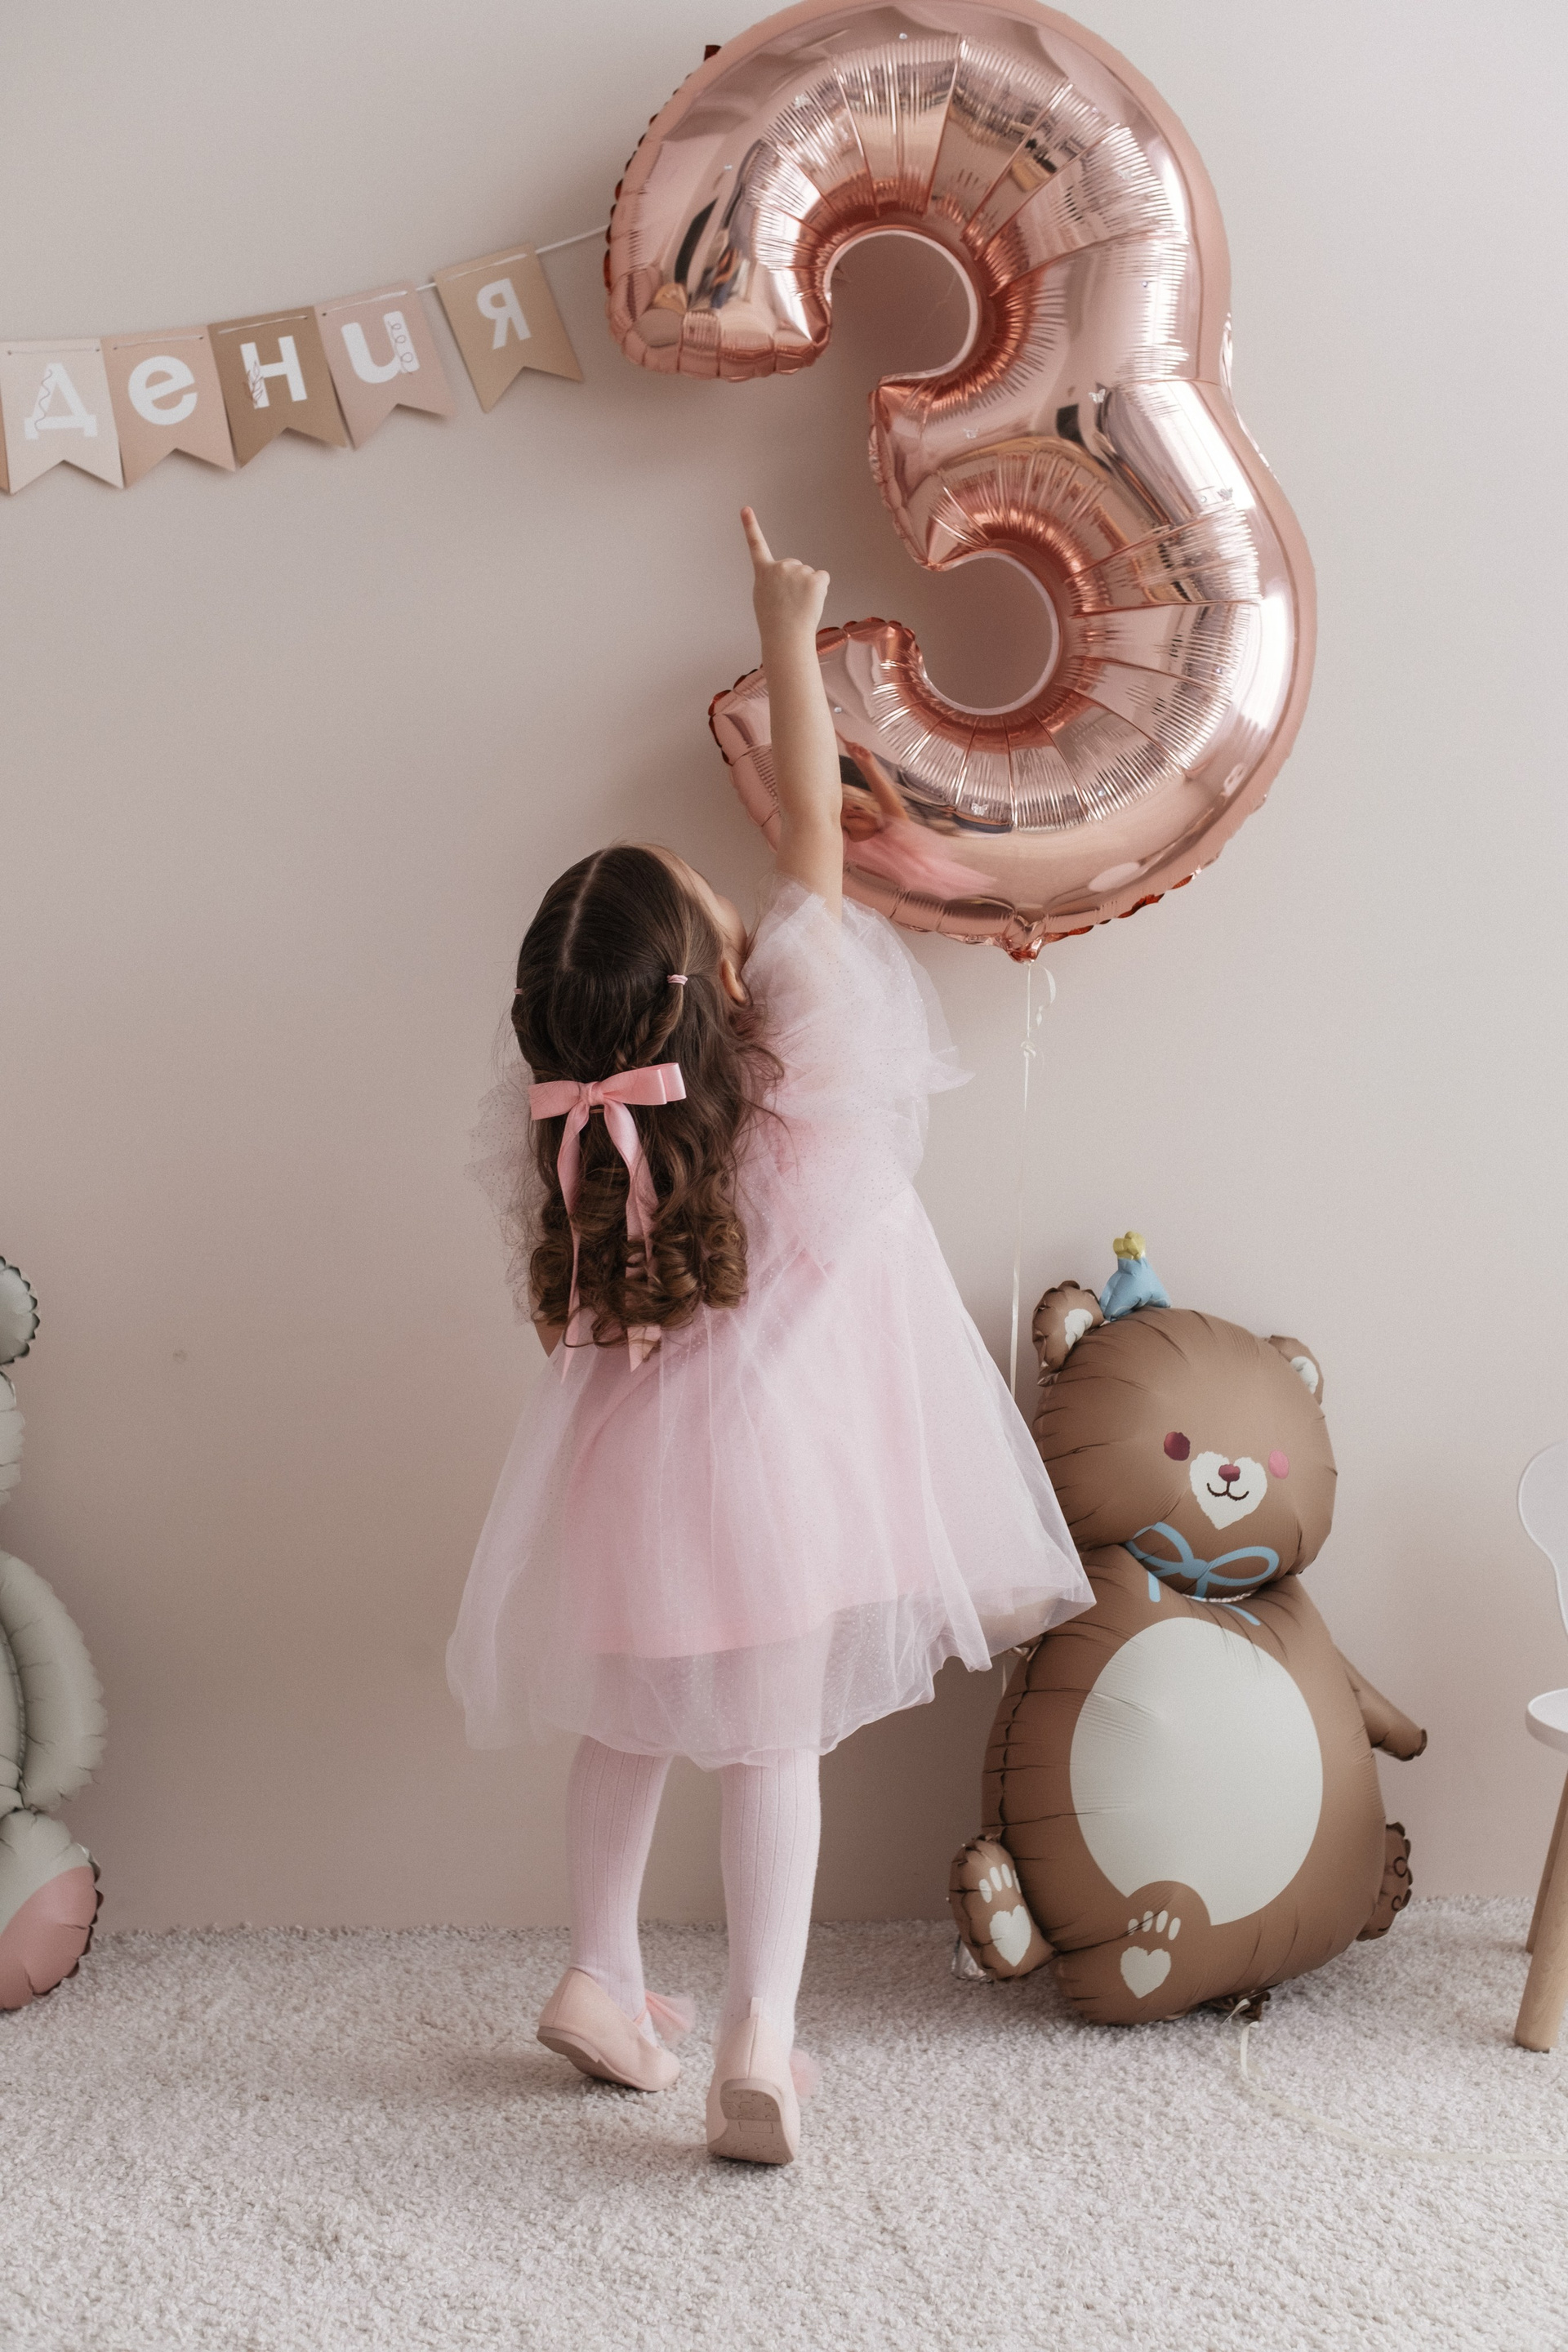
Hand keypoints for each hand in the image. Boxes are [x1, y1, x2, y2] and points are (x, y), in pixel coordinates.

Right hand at [741, 507, 828, 644]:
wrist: (785, 637)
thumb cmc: (774, 622)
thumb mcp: (764, 598)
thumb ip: (773, 582)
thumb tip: (787, 583)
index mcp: (764, 572)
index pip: (756, 545)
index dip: (750, 526)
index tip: (745, 509)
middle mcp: (780, 566)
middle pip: (795, 568)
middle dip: (796, 583)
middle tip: (789, 604)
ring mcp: (798, 570)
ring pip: (809, 575)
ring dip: (808, 589)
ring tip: (798, 606)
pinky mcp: (815, 578)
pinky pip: (822, 579)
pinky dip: (820, 590)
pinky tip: (811, 602)